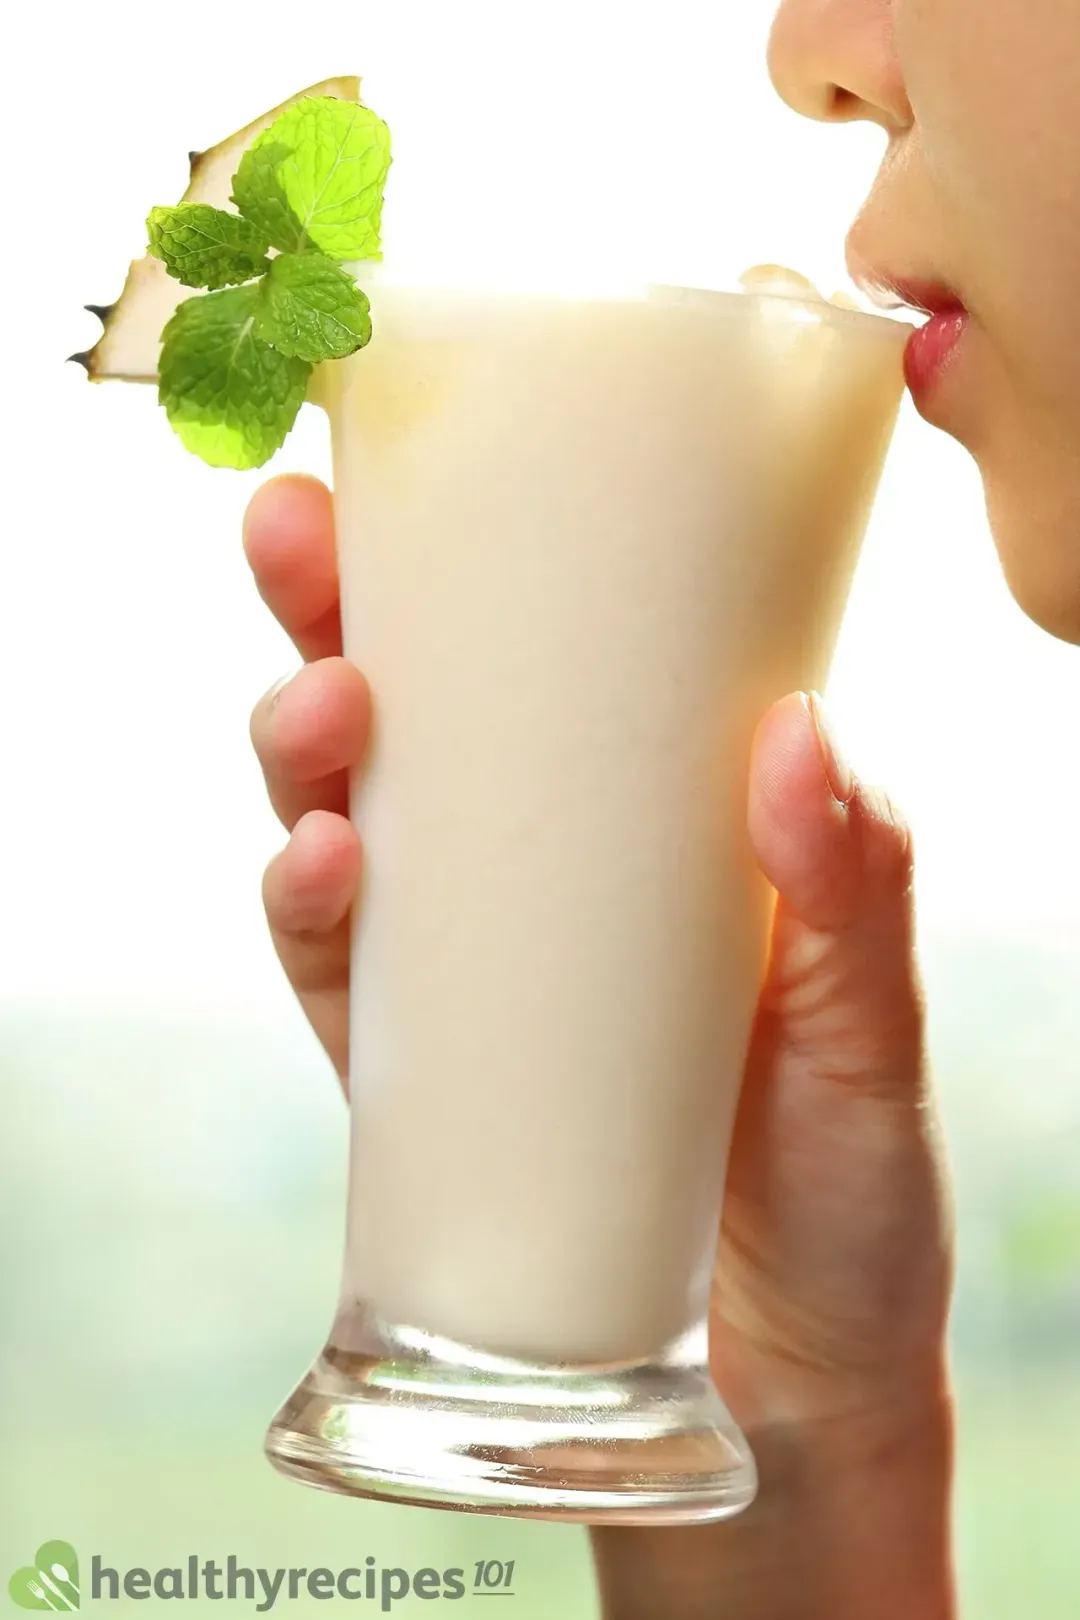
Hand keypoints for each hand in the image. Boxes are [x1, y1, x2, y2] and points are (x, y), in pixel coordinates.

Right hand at [244, 475, 954, 1619]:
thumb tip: (805, 734)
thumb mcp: (876, 1029)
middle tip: (300, 542)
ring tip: (326, 716)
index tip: (410, 462)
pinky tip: (322, 866)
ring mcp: (466, 969)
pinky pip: (330, 970)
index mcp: (644, 826)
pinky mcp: (418, 1072)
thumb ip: (857, 892)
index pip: (542, 661)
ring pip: (341, 818)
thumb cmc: (845, 1183)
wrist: (795, 1376)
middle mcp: (539, 876)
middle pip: (407, 713)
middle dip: (332, 615)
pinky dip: (304, 907)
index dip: (463, 557)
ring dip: (303, 751)